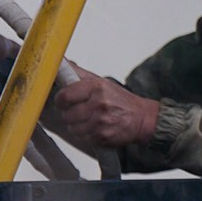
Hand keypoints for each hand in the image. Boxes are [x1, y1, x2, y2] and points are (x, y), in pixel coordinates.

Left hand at [42, 70, 160, 149]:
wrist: (141, 118)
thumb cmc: (118, 99)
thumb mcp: (100, 82)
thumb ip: (78, 74)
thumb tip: (60, 62)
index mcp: (96, 87)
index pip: (65, 96)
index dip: (60, 100)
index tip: (63, 101)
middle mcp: (99, 103)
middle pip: (66, 115)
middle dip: (69, 115)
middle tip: (79, 112)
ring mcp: (101, 121)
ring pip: (73, 129)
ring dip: (77, 127)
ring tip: (88, 120)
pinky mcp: (103, 136)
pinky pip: (82, 138)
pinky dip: (86, 135)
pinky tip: (95, 128)